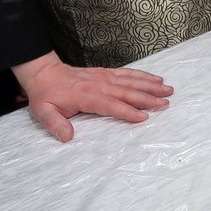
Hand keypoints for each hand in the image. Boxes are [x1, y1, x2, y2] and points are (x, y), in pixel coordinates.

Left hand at [11, 51, 172, 141]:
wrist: (45, 73)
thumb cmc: (46, 95)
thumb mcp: (43, 113)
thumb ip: (55, 125)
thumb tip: (67, 138)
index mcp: (86, 96)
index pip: (111, 105)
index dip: (127, 112)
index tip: (144, 117)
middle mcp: (99, 85)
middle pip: (128, 92)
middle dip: (148, 98)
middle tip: (166, 103)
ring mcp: (105, 77)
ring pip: (132, 82)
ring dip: (151, 86)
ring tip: (168, 90)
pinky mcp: (107, 73)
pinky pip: (128, 73)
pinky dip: (143, 76)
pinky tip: (155, 78)